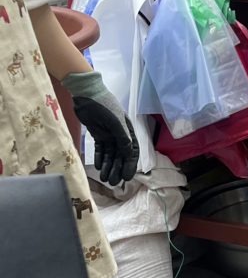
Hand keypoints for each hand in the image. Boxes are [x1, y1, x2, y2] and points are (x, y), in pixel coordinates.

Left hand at [62, 70, 138, 185]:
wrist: (87, 95)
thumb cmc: (104, 106)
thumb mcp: (115, 122)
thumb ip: (122, 137)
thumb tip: (128, 152)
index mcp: (128, 130)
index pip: (131, 150)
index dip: (130, 164)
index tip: (126, 177)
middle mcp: (120, 134)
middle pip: (120, 154)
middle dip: (117, 168)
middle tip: (113, 182)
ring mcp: (109, 134)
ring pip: (110, 154)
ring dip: (108, 166)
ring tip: (105, 178)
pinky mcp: (98, 134)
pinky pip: (101, 149)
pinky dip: (100, 158)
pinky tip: (99, 167)